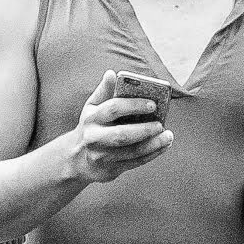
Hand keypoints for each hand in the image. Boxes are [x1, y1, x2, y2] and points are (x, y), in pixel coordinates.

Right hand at [70, 70, 171, 184]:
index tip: (153, 104)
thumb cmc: (92, 127)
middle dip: (144, 130)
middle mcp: (93, 138)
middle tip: (161, 124)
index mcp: (91, 118)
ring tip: (168, 136)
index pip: (113, 109)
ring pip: (131, 152)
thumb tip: (111, 74)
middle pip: (121, 135)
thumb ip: (104, 91)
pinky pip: (134, 163)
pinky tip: (163, 146)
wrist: (76, 158)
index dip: (134, 105)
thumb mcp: (92, 108)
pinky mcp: (110, 170)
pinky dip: (151, 155)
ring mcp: (101, 156)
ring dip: (153, 144)